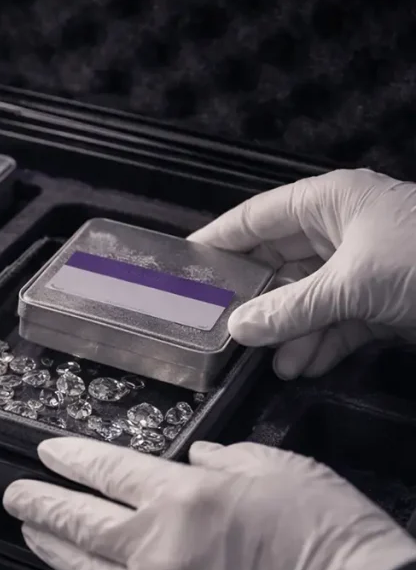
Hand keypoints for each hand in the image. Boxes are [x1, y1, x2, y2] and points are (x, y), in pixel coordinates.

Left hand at [3, 438, 415, 569]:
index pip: (106, 469)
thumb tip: (197, 459)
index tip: (46, 453)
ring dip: (51, 548)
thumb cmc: (330, 540)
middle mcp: (157, 543)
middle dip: (38, 503)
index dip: (70, 458)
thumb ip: (230, 459)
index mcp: (184, 496)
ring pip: (82, 568)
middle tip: (15, 495)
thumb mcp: (284, 470)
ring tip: (32, 535)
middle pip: (78, 519)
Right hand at [188, 168, 415, 378]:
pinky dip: (321, 344)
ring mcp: (364, 266)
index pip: (257, 217)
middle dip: (256, 299)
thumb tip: (239, 327)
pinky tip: (303, 366)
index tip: (185, 264)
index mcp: (331, 203)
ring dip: (289, 331)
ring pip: (307, 298)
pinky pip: (337, 321)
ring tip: (269, 362)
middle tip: (220, 327)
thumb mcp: (352, 284)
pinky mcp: (383, 300)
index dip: (219, 240)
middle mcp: (343, 230)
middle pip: (280, 263)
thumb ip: (289, 308)